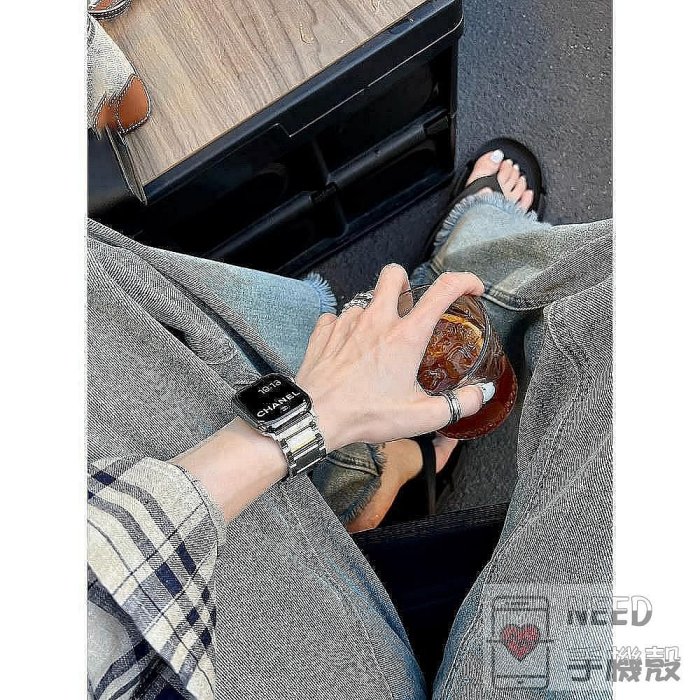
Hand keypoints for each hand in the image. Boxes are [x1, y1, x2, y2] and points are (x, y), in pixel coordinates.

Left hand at [295, 265, 487, 451]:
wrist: (316, 417)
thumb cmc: (366, 415)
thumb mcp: (421, 416)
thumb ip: (458, 404)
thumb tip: (481, 394)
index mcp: (406, 336)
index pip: (443, 291)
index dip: (464, 282)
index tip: (471, 289)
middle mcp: (377, 320)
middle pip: (394, 274)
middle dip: (406, 281)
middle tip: (408, 304)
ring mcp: (347, 321)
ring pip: (365, 300)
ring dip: (374, 314)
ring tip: (375, 344)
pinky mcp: (324, 331)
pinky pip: (338, 317)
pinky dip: (346, 329)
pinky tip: (349, 350)